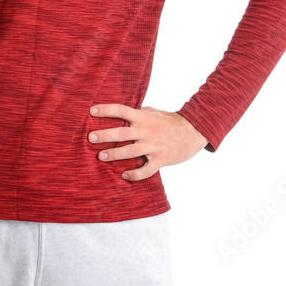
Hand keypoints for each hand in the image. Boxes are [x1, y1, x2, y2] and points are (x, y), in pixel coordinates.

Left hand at [88, 103, 208, 181]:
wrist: (194, 132)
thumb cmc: (171, 121)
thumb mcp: (155, 112)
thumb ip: (140, 112)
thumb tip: (126, 109)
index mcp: (144, 117)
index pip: (122, 110)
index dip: (106, 110)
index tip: (92, 110)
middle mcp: (147, 131)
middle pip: (122, 133)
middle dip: (105, 135)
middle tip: (91, 138)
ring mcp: (154, 146)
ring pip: (130, 152)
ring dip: (115, 155)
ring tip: (101, 157)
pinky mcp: (161, 160)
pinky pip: (146, 170)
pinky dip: (135, 175)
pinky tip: (124, 175)